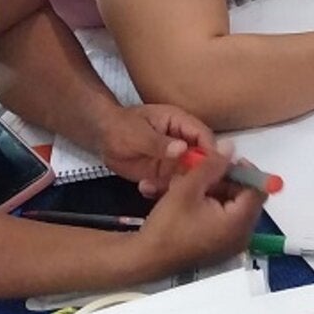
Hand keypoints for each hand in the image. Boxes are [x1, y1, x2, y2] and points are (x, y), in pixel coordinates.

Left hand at [97, 104, 217, 196]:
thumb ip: (159, 143)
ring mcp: (174, 158)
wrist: (102, 138)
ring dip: (180, 183)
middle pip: (202, 157)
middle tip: (189, 186)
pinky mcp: (165, 172)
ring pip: (189, 174)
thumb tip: (182, 149)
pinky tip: (147, 188)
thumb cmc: (121, 127)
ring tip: (161, 187)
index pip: (204, 136)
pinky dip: (164, 190)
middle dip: (199, 172)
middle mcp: (182, 141)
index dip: (210, 151)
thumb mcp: (138, 134)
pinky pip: (173, 183)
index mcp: (180, 123)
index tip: (211, 169)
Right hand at [134, 145, 265, 274]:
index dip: (244, 171)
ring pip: (231, 206)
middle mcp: (241, 235)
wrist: (145, 259)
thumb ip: (212, 166)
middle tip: (204, 171)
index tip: (224, 161)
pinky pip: (222, 219)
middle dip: (226, 180)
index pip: (258, 190)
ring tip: (190, 183)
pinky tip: (189, 198)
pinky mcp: (219, 246)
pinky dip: (210, 205)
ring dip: (214, 191)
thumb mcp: (187, 189)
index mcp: (239, 222)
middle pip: (245, 198)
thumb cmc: (167, 225)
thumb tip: (231, 147)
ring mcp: (231, 243)